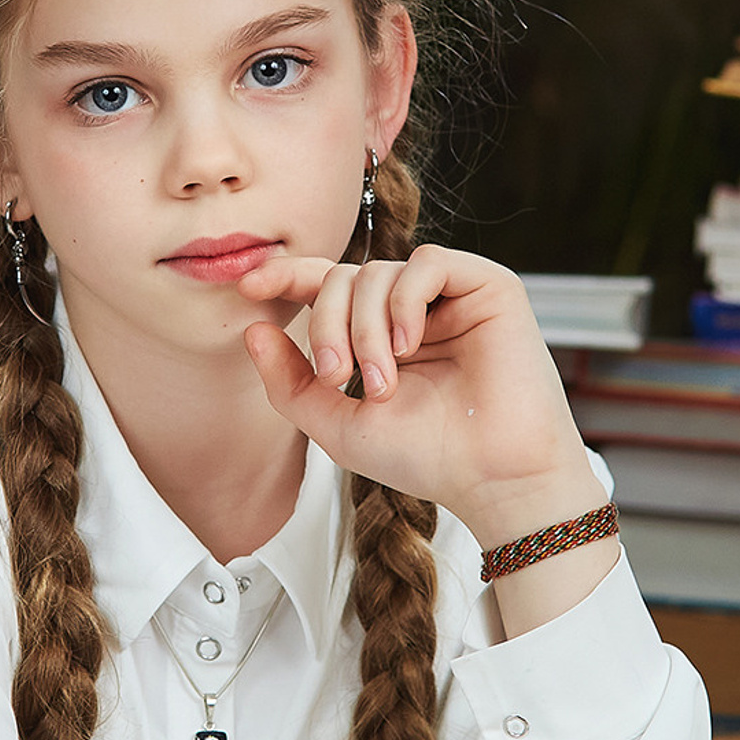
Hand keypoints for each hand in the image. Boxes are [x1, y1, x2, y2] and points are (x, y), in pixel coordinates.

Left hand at [236, 246, 600, 546]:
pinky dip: (403, 301)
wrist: (491, 476)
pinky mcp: (487, 286)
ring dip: (364, 327)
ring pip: (377, 272)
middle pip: (344, 278)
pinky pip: (426, 262)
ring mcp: (450, 296)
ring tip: (381, 382)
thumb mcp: (336, 424)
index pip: (328, 287)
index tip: (248, 285)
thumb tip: (252, 329)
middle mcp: (413, 310)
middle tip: (335, 376)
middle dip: (326, 323)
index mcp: (380, 334)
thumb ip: (289, 382)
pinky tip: (408, 343)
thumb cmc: (424, 456)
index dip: (287, 277)